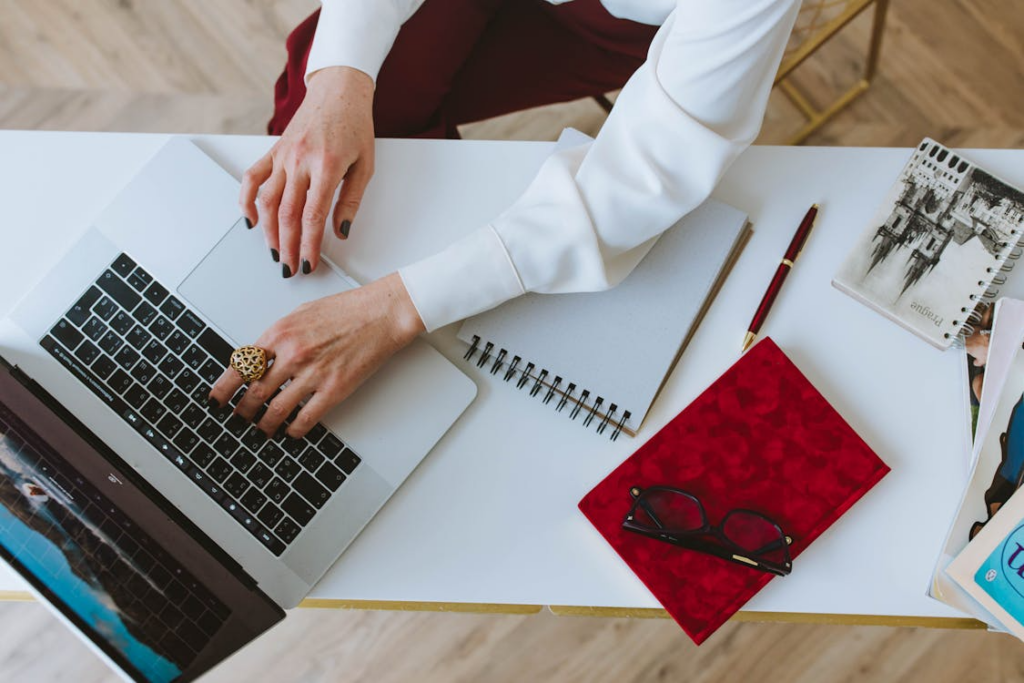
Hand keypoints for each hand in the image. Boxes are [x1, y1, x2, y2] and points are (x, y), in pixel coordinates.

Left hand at [209, 273, 424, 437]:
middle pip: (254, 392)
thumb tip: (260, 358)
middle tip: (238, 418)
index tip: (216, 399)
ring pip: (276, 409)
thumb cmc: (346, 310)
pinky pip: (306, 417)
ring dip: (265, 424)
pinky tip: (291, 430)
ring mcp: (313, 373)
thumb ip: (279, 337)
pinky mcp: (334, 388)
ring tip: (262, 429)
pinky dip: (294, 429)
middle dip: (242, 411)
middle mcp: (292, 354)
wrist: (381, 313)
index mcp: (280, 333)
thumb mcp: (301, 314)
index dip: (224, 388)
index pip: (240, 366)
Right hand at [240, 66, 374, 277]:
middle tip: (290, 268)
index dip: (309, 245)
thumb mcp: (365, 165)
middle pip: (287, 214)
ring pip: (266, 201)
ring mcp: (282, 155)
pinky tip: (250, 221)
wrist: (339, 91)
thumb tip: (342, 231)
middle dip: (288, 246)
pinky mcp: (273, 150)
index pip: (313, 217)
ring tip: (275, 252)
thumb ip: (351, 201)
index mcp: (326, 166)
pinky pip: (252, 178)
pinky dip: (246, 201)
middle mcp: (299, 161)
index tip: (310, 263)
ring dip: (268, 232)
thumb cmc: (355, 125)